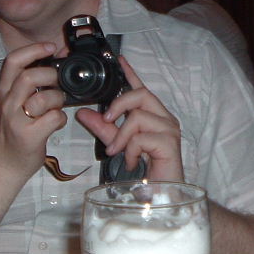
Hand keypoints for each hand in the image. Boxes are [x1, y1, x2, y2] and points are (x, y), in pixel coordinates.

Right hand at [0, 42, 66, 175]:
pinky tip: (56, 123)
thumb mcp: (16, 102)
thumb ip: (29, 85)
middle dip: (50, 75)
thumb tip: (55, 64)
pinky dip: (61, 118)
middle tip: (57, 83)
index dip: (33, 50)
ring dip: (58, 99)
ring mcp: (17, 120)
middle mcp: (8, 103)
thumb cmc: (16, 129)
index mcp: (5, 91)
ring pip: (43, 98)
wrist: (6, 163)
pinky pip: (54, 118)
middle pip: (28, 76)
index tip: (51, 46)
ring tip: (57, 106)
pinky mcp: (29, 136)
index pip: (13, 61)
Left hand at [75, 55, 183, 181]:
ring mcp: (169, 130)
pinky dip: (131, 150)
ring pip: (138, 117)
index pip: (142, 89)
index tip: (120, 59)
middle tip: (106, 120)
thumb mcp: (119, 146)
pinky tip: (133, 162)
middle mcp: (165, 119)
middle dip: (119, 105)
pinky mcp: (169, 143)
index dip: (131, 73)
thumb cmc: (146, 171)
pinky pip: (141, 137)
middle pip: (142, 94)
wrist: (161, 194)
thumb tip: (83, 113)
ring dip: (121, 136)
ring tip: (118, 153)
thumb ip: (103, 129)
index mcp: (155, 116)